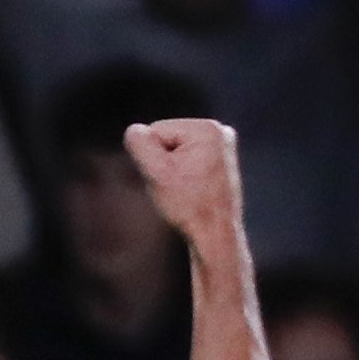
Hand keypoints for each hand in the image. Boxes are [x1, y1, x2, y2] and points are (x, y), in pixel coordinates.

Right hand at [128, 116, 244, 256]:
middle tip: (176, 186)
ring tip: (184, 188)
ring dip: (171, 169)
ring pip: (177, 149)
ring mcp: (224, 143)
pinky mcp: (224, 157)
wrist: (216, 231)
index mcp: (206, 128)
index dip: (151, 158)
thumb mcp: (157, 173)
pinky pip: (189, 157)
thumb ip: (141, 146)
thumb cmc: (188, 204)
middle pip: (167, 138)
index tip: (168, 180)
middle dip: (163, 162)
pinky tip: (192, 187)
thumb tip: (134, 130)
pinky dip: (184, 172)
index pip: (155, 131)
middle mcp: (220, 130)